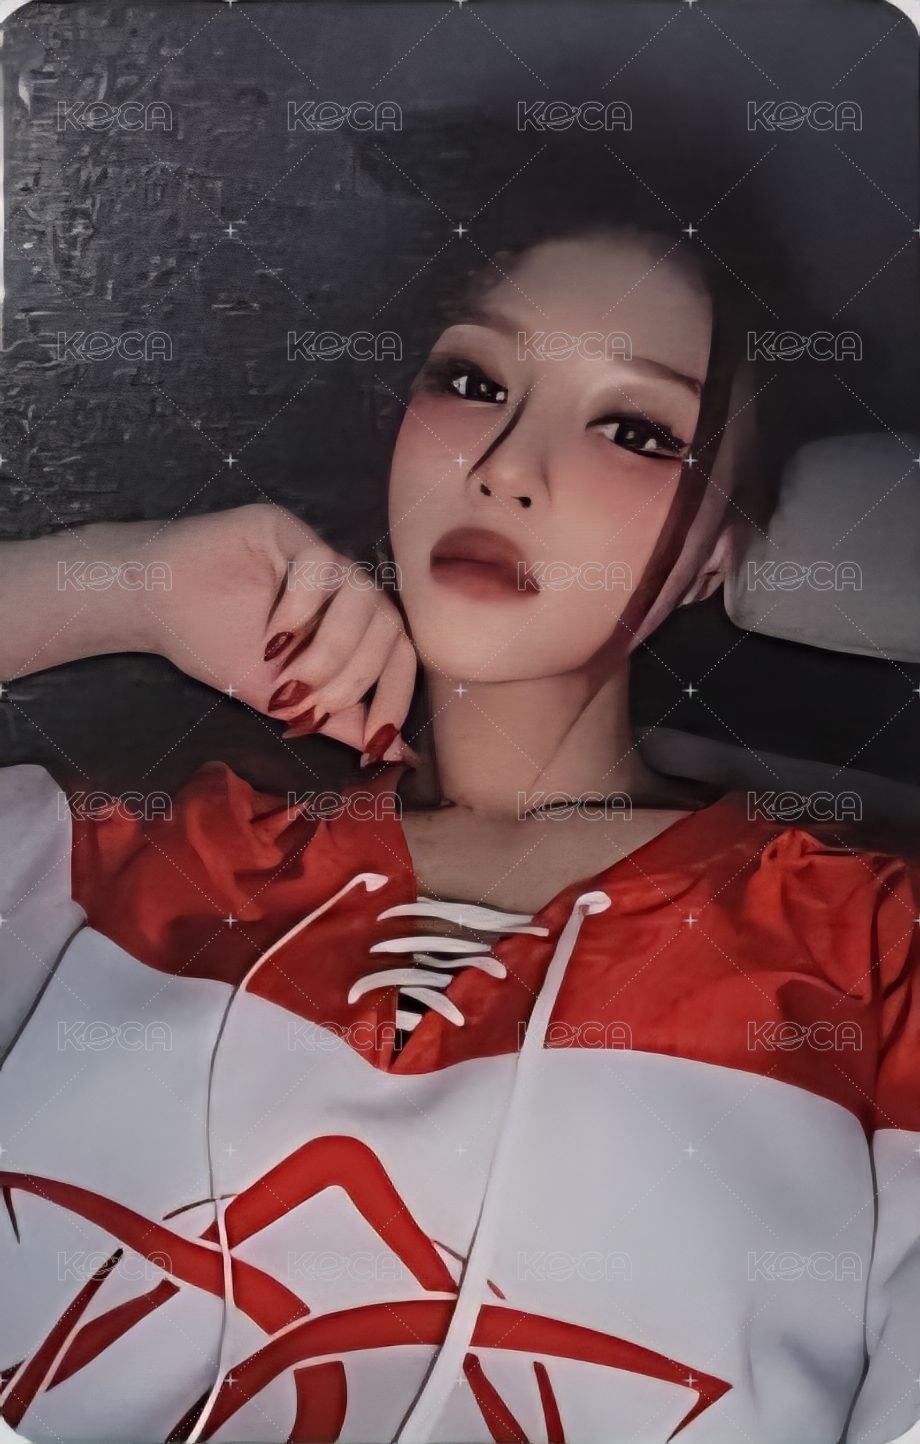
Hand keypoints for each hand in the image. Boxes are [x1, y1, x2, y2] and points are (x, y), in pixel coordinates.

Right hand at [148, 503, 416, 762]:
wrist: (153, 611)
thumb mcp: (283, 699)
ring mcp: (319, 554)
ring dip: (329, 651)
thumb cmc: (216, 646)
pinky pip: (320, 565)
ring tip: (285, 679)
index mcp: (354, 623)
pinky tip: (272, 638)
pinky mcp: (287, 528)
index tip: (374, 744)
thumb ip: (339, 720)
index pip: (400, 655)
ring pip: (362, 595)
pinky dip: (301, 610)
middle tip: (302, 707)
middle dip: (350, 680)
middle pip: (387, 627)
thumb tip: (398, 754)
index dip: (395, 700)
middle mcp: (345, 585)